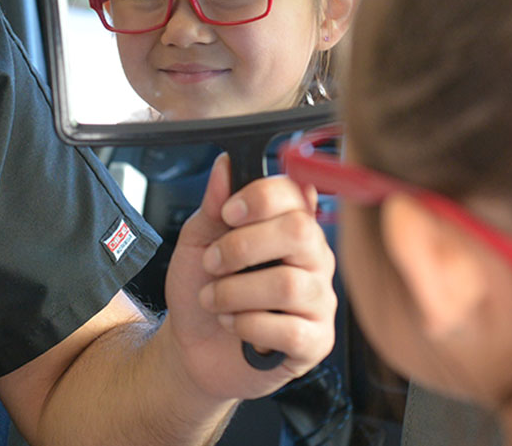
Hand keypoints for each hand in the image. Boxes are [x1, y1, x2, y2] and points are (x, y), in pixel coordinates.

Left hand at [161, 152, 336, 400]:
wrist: (193, 346)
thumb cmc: (202, 288)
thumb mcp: (197, 242)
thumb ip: (213, 206)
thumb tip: (225, 166)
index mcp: (288, 225)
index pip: (296, 193)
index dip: (261, 198)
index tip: (227, 213)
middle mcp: (312, 258)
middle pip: (301, 232)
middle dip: (243, 246)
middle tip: (212, 263)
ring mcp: (319, 300)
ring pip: (289, 285)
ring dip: (235, 292)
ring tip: (213, 300)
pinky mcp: (316, 341)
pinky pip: (290, 330)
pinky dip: (248, 326)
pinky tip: (235, 325)